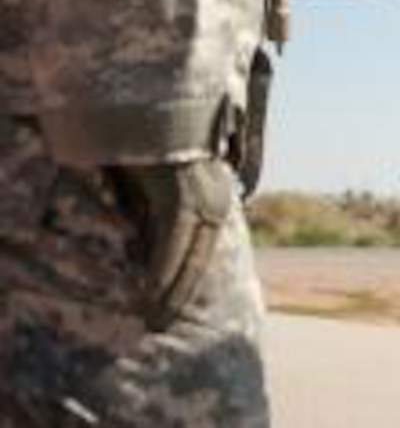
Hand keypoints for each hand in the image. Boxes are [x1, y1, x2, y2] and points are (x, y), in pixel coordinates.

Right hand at [108, 158, 234, 330]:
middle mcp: (215, 199)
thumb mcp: (162, 184)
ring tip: (152, 319)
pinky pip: (173, 241)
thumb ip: (162, 212)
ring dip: (170, 291)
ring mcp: (201, 197)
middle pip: (199, 259)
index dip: (186, 282)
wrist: (154, 109)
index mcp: (214, 198)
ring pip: (189, 255)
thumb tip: (149, 243)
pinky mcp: (181, 195)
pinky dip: (163, 269)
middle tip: (158, 324)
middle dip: (179, 295)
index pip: (202, 250)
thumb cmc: (153, 144)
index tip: (170, 308)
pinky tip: (151, 292)